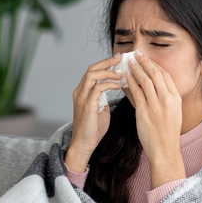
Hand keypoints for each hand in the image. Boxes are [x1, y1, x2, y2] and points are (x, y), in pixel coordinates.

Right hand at [65, 55, 122, 172]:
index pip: (93, 71)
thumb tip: (114, 89)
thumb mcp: (101, 109)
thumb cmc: (93, 129)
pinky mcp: (87, 105)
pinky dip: (109, 84)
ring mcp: (82, 98)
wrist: (84, 143)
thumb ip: (104, 98)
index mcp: (83, 92)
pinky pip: (98, 88)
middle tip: (121, 58)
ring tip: (121, 72)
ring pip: (93, 75)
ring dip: (108, 71)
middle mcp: (80, 92)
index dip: (105, 64)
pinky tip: (119, 85)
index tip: (119, 60)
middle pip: (92, 68)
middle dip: (107, 62)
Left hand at [125, 52, 185, 187]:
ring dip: (136, 68)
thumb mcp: (172, 113)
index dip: (155, 65)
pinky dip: (130, 82)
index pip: (166, 75)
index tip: (147, 59)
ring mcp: (156, 105)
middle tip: (137, 54)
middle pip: (156, 74)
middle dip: (145, 61)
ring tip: (129, 61)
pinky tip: (125, 76)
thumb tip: (153, 87)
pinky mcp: (144, 112)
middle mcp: (167, 99)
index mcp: (176, 98)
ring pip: (145, 80)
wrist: (165, 150)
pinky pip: (136, 92)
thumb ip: (165, 99)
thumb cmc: (166, 134)